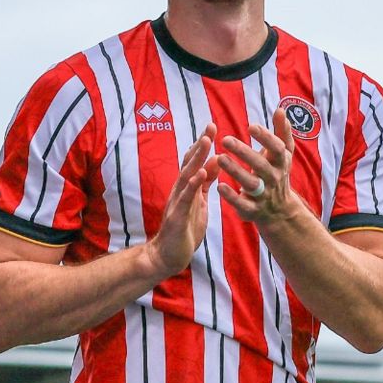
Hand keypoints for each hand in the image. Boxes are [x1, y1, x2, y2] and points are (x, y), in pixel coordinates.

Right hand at [144, 123, 219, 277]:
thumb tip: (214, 162)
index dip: (202, 145)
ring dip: (196, 159)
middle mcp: (179, 191)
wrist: (168, 255)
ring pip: (186, 176)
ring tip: (206, 143)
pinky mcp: (177, 216)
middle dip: (200, 145)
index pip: (194, 162)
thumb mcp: (199, 203)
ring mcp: (177, 203)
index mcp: (186, 188)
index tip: (212, 127)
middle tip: (210, 126)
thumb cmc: (184, 230)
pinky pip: (186, 198)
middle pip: (189, 163)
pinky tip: (200, 174)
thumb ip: (204, 184)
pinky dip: (192, 185)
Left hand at [218, 108, 298, 223]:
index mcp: (281, 162)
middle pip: (261, 165)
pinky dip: (231, 196)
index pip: (277, 148)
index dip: (266, 137)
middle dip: (244, 152)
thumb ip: (281, 132)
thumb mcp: (282, 154)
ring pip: (251, 183)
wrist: (279, 210)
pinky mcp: (252, 209)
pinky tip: (219, 185)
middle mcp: (274, 178)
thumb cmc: (276, 173)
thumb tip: (280, 109)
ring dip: (235, 171)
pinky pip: (242, 204)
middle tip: (225, 139)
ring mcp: (264, 195)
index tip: (250, 126)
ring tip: (219, 158)